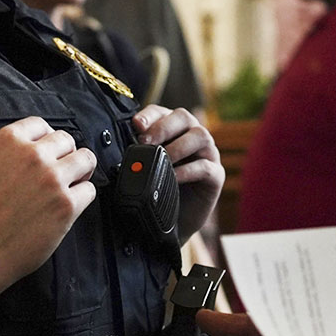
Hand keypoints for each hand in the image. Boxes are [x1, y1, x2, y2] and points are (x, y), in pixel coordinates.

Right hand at [0, 116, 96, 293]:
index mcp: (8, 140)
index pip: (41, 125)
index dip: (44, 139)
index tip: (44, 152)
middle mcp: (34, 155)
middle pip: (67, 140)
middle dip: (64, 154)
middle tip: (59, 170)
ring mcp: (53, 180)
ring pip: (86, 159)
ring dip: (81, 170)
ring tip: (73, 182)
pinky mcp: (66, 206)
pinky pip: (90, 190)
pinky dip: (82, 197)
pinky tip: (69, 205)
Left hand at [130, 106, 222, 241]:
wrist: (174, 223)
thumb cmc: (159, 190)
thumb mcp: (146, 170)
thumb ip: (138, 155)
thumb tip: (119, 146)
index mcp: (173, 130)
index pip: (162, 112)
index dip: (150, 115)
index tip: (136, 125)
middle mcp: (192, 136)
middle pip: (184, 117)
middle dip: (163, 127)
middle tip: (146, 142)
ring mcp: (207, 154)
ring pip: (201, 136)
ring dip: (178, 146)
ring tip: (162, 159)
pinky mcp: (216, 175)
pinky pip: (206, 167)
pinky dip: (188, 170)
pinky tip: (174, 177)